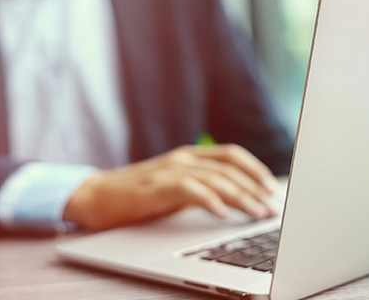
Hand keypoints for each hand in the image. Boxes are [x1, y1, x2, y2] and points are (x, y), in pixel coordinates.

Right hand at [62, 144, 279, 230]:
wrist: (95, 197)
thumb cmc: (137, 195)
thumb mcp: (175, 189)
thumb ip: (200, 188)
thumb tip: (235, 201)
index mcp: (189, 157)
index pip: (230, 155)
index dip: (255, 169)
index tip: (273, 187)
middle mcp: (182, 158)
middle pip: (228, 168)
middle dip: (254, 188)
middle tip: (272, 207)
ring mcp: (168, 170)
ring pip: (214, 178)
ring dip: (240, 197)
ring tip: (257, 212)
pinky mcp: (155, 186)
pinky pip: (189, 189)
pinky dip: (209, 200)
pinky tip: (222, 213)